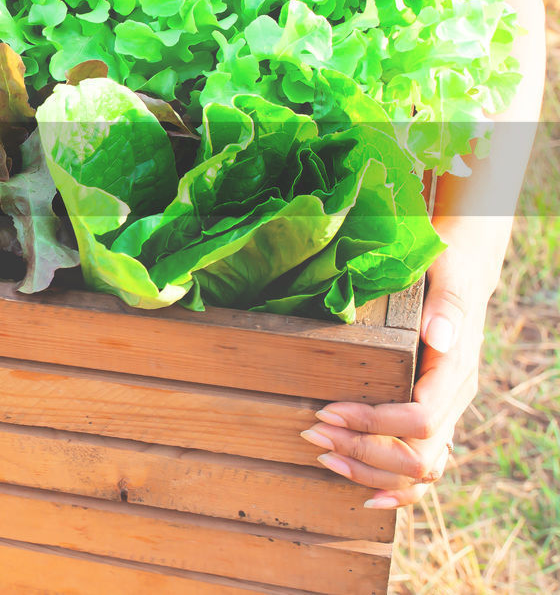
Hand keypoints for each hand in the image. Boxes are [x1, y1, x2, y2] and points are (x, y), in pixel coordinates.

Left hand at [299, 240, 487, 508]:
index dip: (374, 423)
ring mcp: (445, 416)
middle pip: (418, 455)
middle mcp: (454, 401)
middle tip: (310, 433)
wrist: (457, 274)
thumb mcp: (449, 276)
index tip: (326, 411)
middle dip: (361, 450)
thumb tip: (438, 337)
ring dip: (369, 472)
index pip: (421, 418)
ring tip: (323, 457)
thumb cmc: (446, 271)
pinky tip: (365, 496)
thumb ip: (447, 307)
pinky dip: (394, 489)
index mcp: (456, 372)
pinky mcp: (431, 423)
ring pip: (420, 473)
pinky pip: (422, 471)